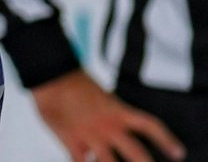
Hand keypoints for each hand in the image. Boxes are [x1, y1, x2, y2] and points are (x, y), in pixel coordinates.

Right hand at [32, 70, 184, 161]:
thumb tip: (117, 129)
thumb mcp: (101, 97)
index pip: (150, 126)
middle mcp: (108, 126)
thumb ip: (111, 115)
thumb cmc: (73, 84)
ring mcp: (91, 135)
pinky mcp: (72, 140)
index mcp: (119, 111)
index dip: (166, 141)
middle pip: (136, 153)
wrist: (50, 75)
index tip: (178, 153)